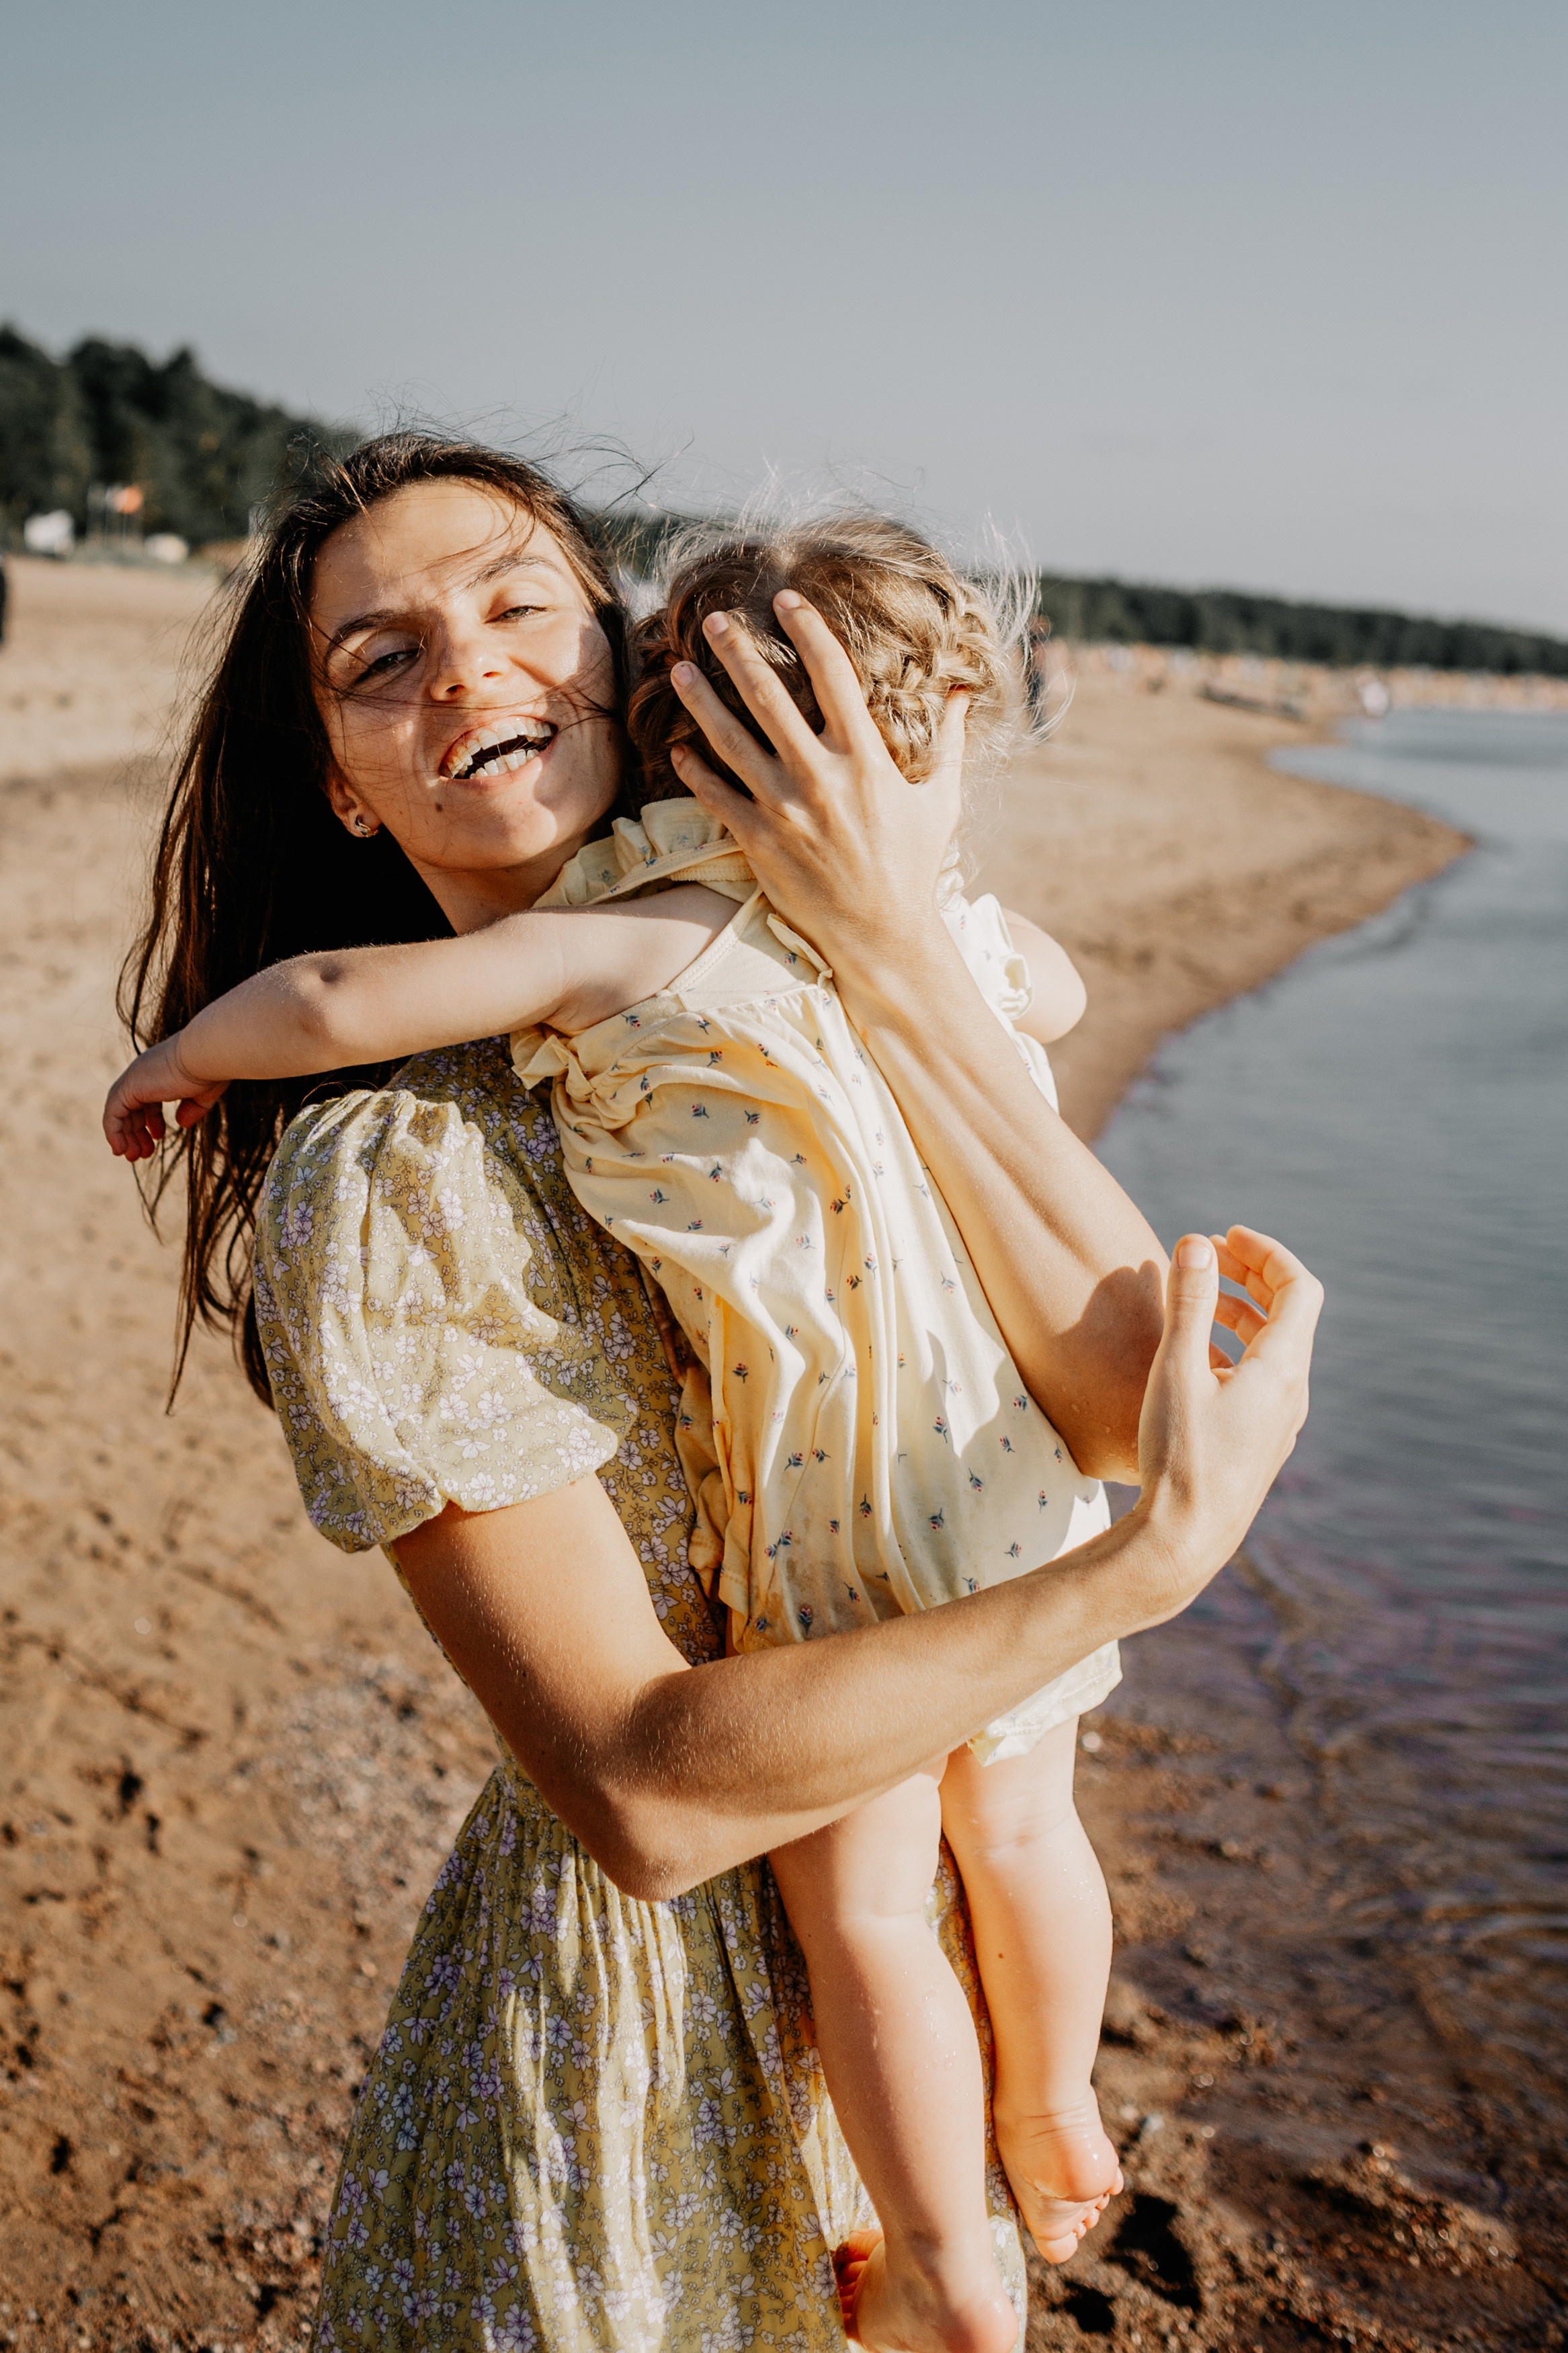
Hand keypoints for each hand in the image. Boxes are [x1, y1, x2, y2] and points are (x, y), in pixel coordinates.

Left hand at [103, 1034, 228, 1159]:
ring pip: (118, 1113)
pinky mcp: (128, 1088)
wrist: (205, 1056)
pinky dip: (113, 1133)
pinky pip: (112, 1115)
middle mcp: (143, 1074)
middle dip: (136, 1133)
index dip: (151, 1120)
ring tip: (133, 1157)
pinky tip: (121, 1149)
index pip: (146, 1099)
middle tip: (142, 1154)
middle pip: (131, 1108)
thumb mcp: (202, 1095)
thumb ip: (192, 1109)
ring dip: (124, 1137)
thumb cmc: (210, 1071)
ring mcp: (133, 1079)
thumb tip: (181, 1124)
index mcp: (159, 1072)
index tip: (159, 1137)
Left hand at [667, 593, 967, 1002]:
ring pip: (730, 740)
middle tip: (712, 620)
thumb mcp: (942, 801)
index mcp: (866, 759)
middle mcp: (820, 777)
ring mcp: (785, 809)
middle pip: (768, 696)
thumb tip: (963, 690)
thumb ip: (952, 742)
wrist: (881, 935)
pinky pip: (717, 795)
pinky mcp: (758, 842)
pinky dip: (694, 770)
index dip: (807, 630)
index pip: (833, 674)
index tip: (786, 599)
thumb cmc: (914, 866)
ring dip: (701, 701)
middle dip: (737, 652)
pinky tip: (678, 747)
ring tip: (679, 670)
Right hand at [1135, 1224, 1322, 1593]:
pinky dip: (1234, 1347)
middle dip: (1250, 1276)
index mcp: (1283, 1369)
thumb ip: (1189, 1303)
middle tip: (1207, 1255)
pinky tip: (1195, 1353)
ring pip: (1272, 1347)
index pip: (1298, 1288)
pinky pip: (1260, 1377)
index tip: (1225, 1236)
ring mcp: (1279, 1420)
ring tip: (1197, 1296)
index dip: (1266, 1253)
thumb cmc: (1181, 1455)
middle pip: (1288, 1315)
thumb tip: (1196, 1244)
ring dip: (1240, 1311)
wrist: (1186, 1540)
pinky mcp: (1260, 1441)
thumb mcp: (1177, 1369)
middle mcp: (1292, 1393)